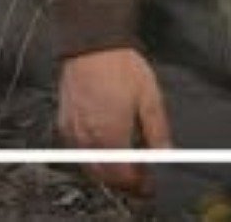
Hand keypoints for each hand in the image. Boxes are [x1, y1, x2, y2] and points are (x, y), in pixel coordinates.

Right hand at [57, 47, 172, 195]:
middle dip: (124, 181)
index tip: (150, 184)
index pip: (122, 173)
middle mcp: (88, 137)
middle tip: (143, 179)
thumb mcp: (150, 98)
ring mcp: (73, 132)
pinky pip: (80, 152)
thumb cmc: (121, 67)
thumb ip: (157, 131)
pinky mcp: (65, 125)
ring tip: (130, 165)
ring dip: (110, 171)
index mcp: (111, 132)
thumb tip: (165, 153)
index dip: (137, 183)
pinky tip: (111, 149)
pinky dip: (96, 158)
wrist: (92, 46)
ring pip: (90, 166)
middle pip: (105, 175)